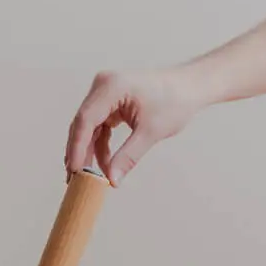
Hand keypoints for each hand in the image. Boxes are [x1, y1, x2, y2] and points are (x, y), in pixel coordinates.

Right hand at [65, 65, 206, 184]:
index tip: (75, 171)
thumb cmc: (175, 101)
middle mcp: (103, 85)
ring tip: (89, 176)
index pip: (85, 120)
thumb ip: (128, 157)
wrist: (190, 87)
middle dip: (79, 152)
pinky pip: (98, 126)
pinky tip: (103, 164)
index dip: (77, 148)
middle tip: (75, 179)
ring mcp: (105, 92)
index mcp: (111, 87)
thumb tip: (112, 180)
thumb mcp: (151, 132)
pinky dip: (100, 145)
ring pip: (88, 127)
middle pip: (82, 124)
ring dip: (89, 151)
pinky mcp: (110, 101)